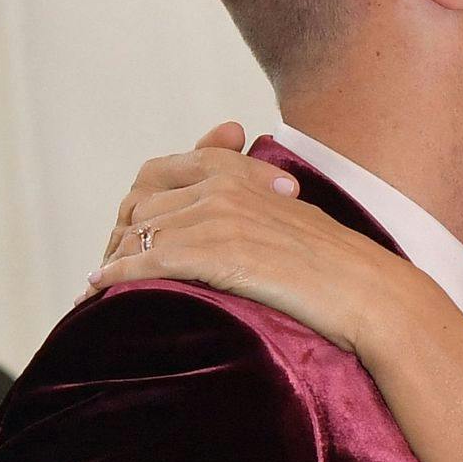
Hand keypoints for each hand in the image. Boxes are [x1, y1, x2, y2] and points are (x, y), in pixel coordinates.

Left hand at [83, 123, 435, 356]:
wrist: (366, 290)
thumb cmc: (336, 264)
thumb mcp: (288, 217)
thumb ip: (252, 205)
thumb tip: (224, 226)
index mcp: (238, 170)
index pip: (161, 171)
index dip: (136, 202)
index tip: (127, 231)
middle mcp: (222, 186)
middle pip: (141, 203)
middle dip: (117, 234)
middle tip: (107, 265)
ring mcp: (217, 217)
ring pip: (139, 232)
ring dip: (111, 258)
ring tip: (96, 284)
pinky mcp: (214, 253)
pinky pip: (146, 260)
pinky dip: (115, 275)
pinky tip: (101, 289)